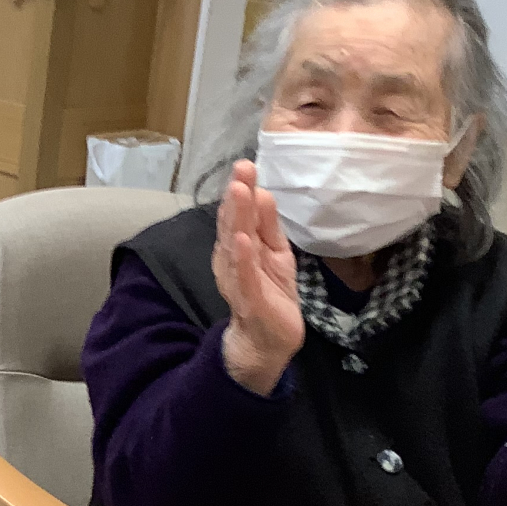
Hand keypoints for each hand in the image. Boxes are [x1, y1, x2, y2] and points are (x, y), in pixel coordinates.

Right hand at [214, 159, 302, 395]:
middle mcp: (232, 260)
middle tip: (241, 169)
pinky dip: (241, 259)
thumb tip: (262, 191)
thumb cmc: (271, 293)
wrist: (270, 341)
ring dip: (236, 219)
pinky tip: (242, 240)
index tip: (245, 165)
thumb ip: (267, 225)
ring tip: (239, 193)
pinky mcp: (249, 300)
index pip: (239, 214)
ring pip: (235, 245)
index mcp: (239, 247)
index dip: (242, 190)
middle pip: (233, 224)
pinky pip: (243, 277)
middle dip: (237, 196)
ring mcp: (238, 280)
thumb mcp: (274, 253)